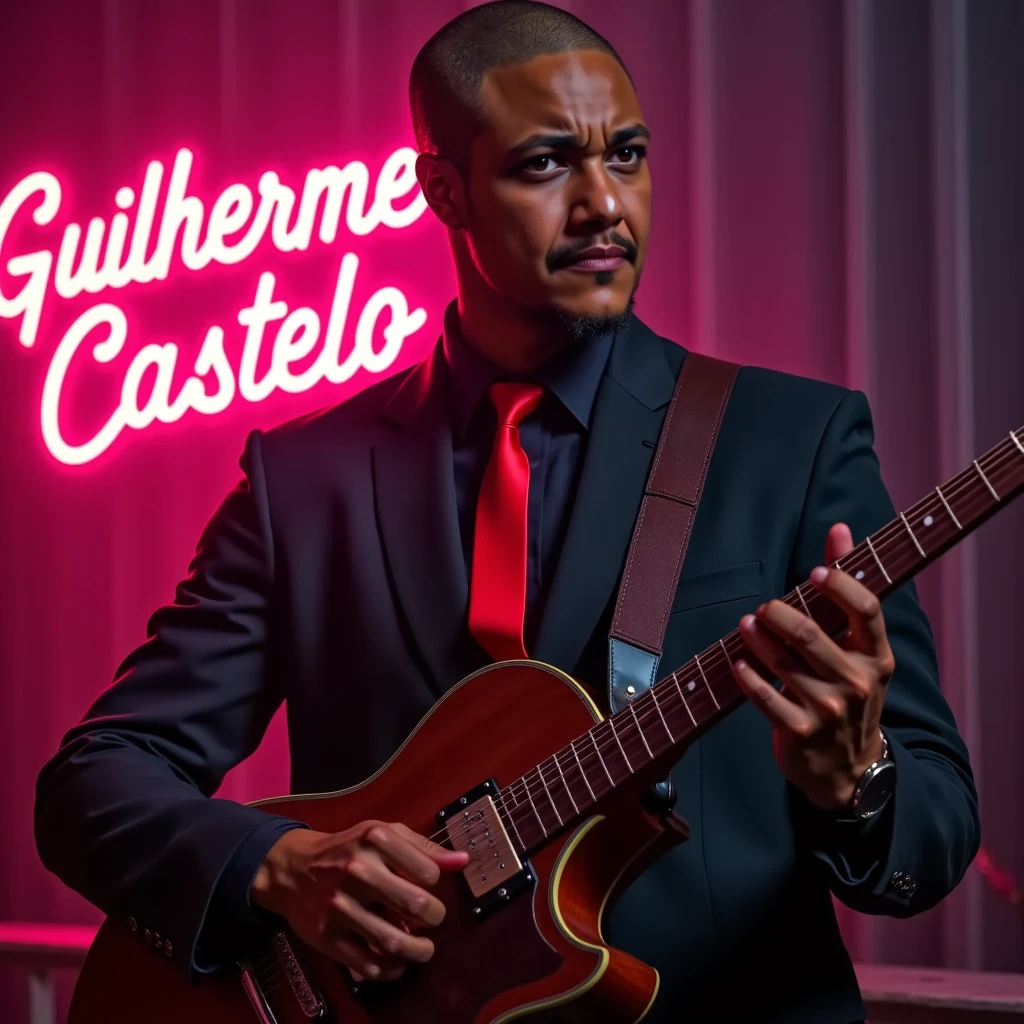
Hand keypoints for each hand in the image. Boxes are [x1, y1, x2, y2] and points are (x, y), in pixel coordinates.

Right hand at [251, 820, 468, 981]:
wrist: (292, 868)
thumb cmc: (348, 848)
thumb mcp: (383, 833)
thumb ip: (423, 847)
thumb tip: (462, 861)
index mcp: (376, 839)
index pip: (428, 871)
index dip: (436, 883)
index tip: (429, 886)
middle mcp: (358, 870)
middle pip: (415, 904)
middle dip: (435, 918)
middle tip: (434, 919)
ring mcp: (341, 905)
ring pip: (393, 941)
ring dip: (418, 951)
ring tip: (424, 948)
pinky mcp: (327, 936)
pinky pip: (367, 964)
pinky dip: (390, 970)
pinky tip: (397, 962)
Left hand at [731, 522, 894, 809]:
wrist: (849, 768)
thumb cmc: (850, 691)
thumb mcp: (859, 647)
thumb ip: (847, 586)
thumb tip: (838, 529)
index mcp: (876, 656)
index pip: (867, 610)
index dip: (840, 585)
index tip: (815, 574)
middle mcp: (857, 682)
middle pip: (813, 635)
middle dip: (781, 614)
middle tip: (766, 608)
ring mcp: (829, 710)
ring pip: (785, 665)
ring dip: (759, 640)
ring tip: (746, 625)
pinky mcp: (800, 732)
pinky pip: (765, 699)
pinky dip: (748, 678)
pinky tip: (737, 663)